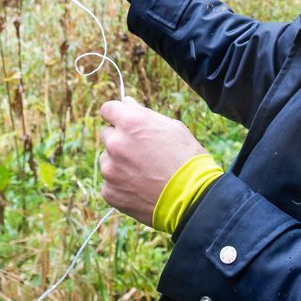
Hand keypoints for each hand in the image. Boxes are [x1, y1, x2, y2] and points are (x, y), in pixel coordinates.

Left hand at [98, 97, 207, 226]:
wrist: (193, 198)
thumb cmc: (187, 159)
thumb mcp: (173, 128)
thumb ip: (144, 114)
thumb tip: (127, 102)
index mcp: (130, 122)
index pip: (107, 109)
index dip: (117, 115)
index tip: (124, 123)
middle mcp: (115, 143)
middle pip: (107, 135)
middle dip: (120, 140)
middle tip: (142, 152)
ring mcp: (110, 169)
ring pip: (107, 160)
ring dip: (119, 163)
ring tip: (145, 173)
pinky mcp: (109, 192)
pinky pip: (110, 183)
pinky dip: (121, 184)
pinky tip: (141, 188)